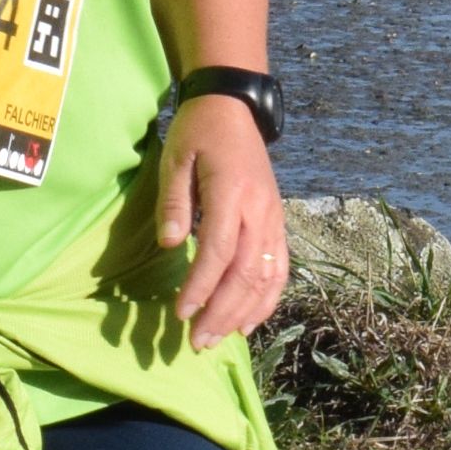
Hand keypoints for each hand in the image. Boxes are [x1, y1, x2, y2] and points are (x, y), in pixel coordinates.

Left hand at [156, 93, 288, 344]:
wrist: (234, 107)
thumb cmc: (198, 132)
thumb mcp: (176, 158)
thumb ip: (174, 201)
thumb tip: (171, 242)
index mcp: (233, 193)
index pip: (219, 250)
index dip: (201, 286)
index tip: (181, 313)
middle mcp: (260, 211)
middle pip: (246, 273)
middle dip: (221, 311)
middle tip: (196, 342)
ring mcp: (274, 219)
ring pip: (266, 277)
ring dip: (242, 313)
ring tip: (217, 338)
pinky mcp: (277, 224)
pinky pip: (279, 270)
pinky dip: (266, 301)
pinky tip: (246, 323)